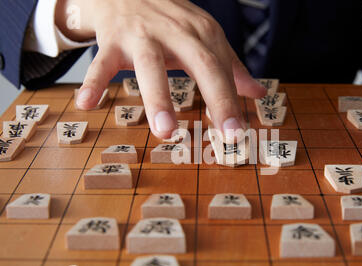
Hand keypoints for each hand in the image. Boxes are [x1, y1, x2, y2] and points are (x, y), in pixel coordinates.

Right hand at [56, 0, 266, 138]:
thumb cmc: (171, 20)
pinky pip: (101, 63)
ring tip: (165, 131)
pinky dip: (94, 83)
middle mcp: (176, 32)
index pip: (221, 70)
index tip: (238, 133)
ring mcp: (142, 35)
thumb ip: (231, 67)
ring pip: (150, 65)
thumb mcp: (205, 37)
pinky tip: (86, 105)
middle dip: (215, 98)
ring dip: (158, 98)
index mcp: (202, 35)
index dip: (232, 101)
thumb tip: (259, 93)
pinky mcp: (112, 40)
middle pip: (199, 63)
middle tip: (225, 134)